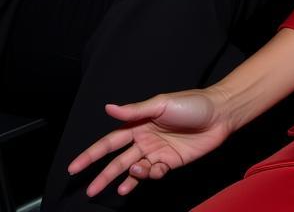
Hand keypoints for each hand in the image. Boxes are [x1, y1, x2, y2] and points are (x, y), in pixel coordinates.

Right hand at [68, 89, 231, 198]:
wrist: (220, 114)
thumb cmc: (192, 103)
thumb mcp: (161, 103)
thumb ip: (134, 110)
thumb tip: (108, 107)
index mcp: (140, 123)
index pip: (110, 142)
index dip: (91, 154)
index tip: (74, 167)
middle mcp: (145, 139)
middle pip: (118, 161)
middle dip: (103, 175)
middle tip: (89, 190)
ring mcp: (158, 151)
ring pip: (134, 170)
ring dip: (127, 179)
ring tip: (124, 185)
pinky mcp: (171, 162)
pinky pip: (154, 173)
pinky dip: (149, 176)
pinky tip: (152, 171)